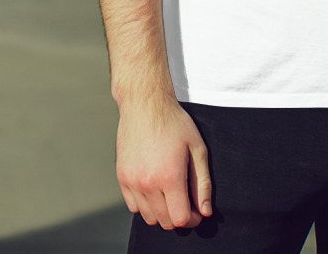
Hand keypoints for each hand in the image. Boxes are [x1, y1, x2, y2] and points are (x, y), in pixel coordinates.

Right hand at [116, 94, 211, 229]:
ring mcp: (132, 182)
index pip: (180, 218)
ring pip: (148, 217)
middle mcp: (148, 183)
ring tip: (171, 195)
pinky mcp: (122, 177)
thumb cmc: (175, 123)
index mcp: (169, 176)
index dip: (192, 218)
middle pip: (165, 221)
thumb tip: (205, 211)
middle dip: (179, 216)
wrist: (146, 105)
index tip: (197, 210)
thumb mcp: (197, 148)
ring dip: (162, 212)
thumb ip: (203, 183)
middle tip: (187, 202)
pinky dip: (145, 205)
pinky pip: (133, 206)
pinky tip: (155, 189)